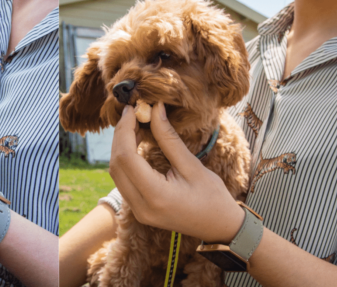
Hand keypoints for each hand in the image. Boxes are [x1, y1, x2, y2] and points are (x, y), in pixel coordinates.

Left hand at [108, 102, 244, 242]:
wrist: (220, 226)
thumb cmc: (212, 197)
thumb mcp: (192, 165)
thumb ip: (169, 138)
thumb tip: (155, 109)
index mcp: (156, 196)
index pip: (126, 158)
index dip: (125, 130)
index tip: (133, 109)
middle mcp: (141, 207)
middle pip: (116, 166)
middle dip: (120, 136)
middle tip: (134, 113)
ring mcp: (138, 211)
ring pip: (116, 173)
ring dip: (121, 147)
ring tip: (137, 125)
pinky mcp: (139, 210)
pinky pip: (124, 181)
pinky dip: (126, 160)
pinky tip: (137, 143)